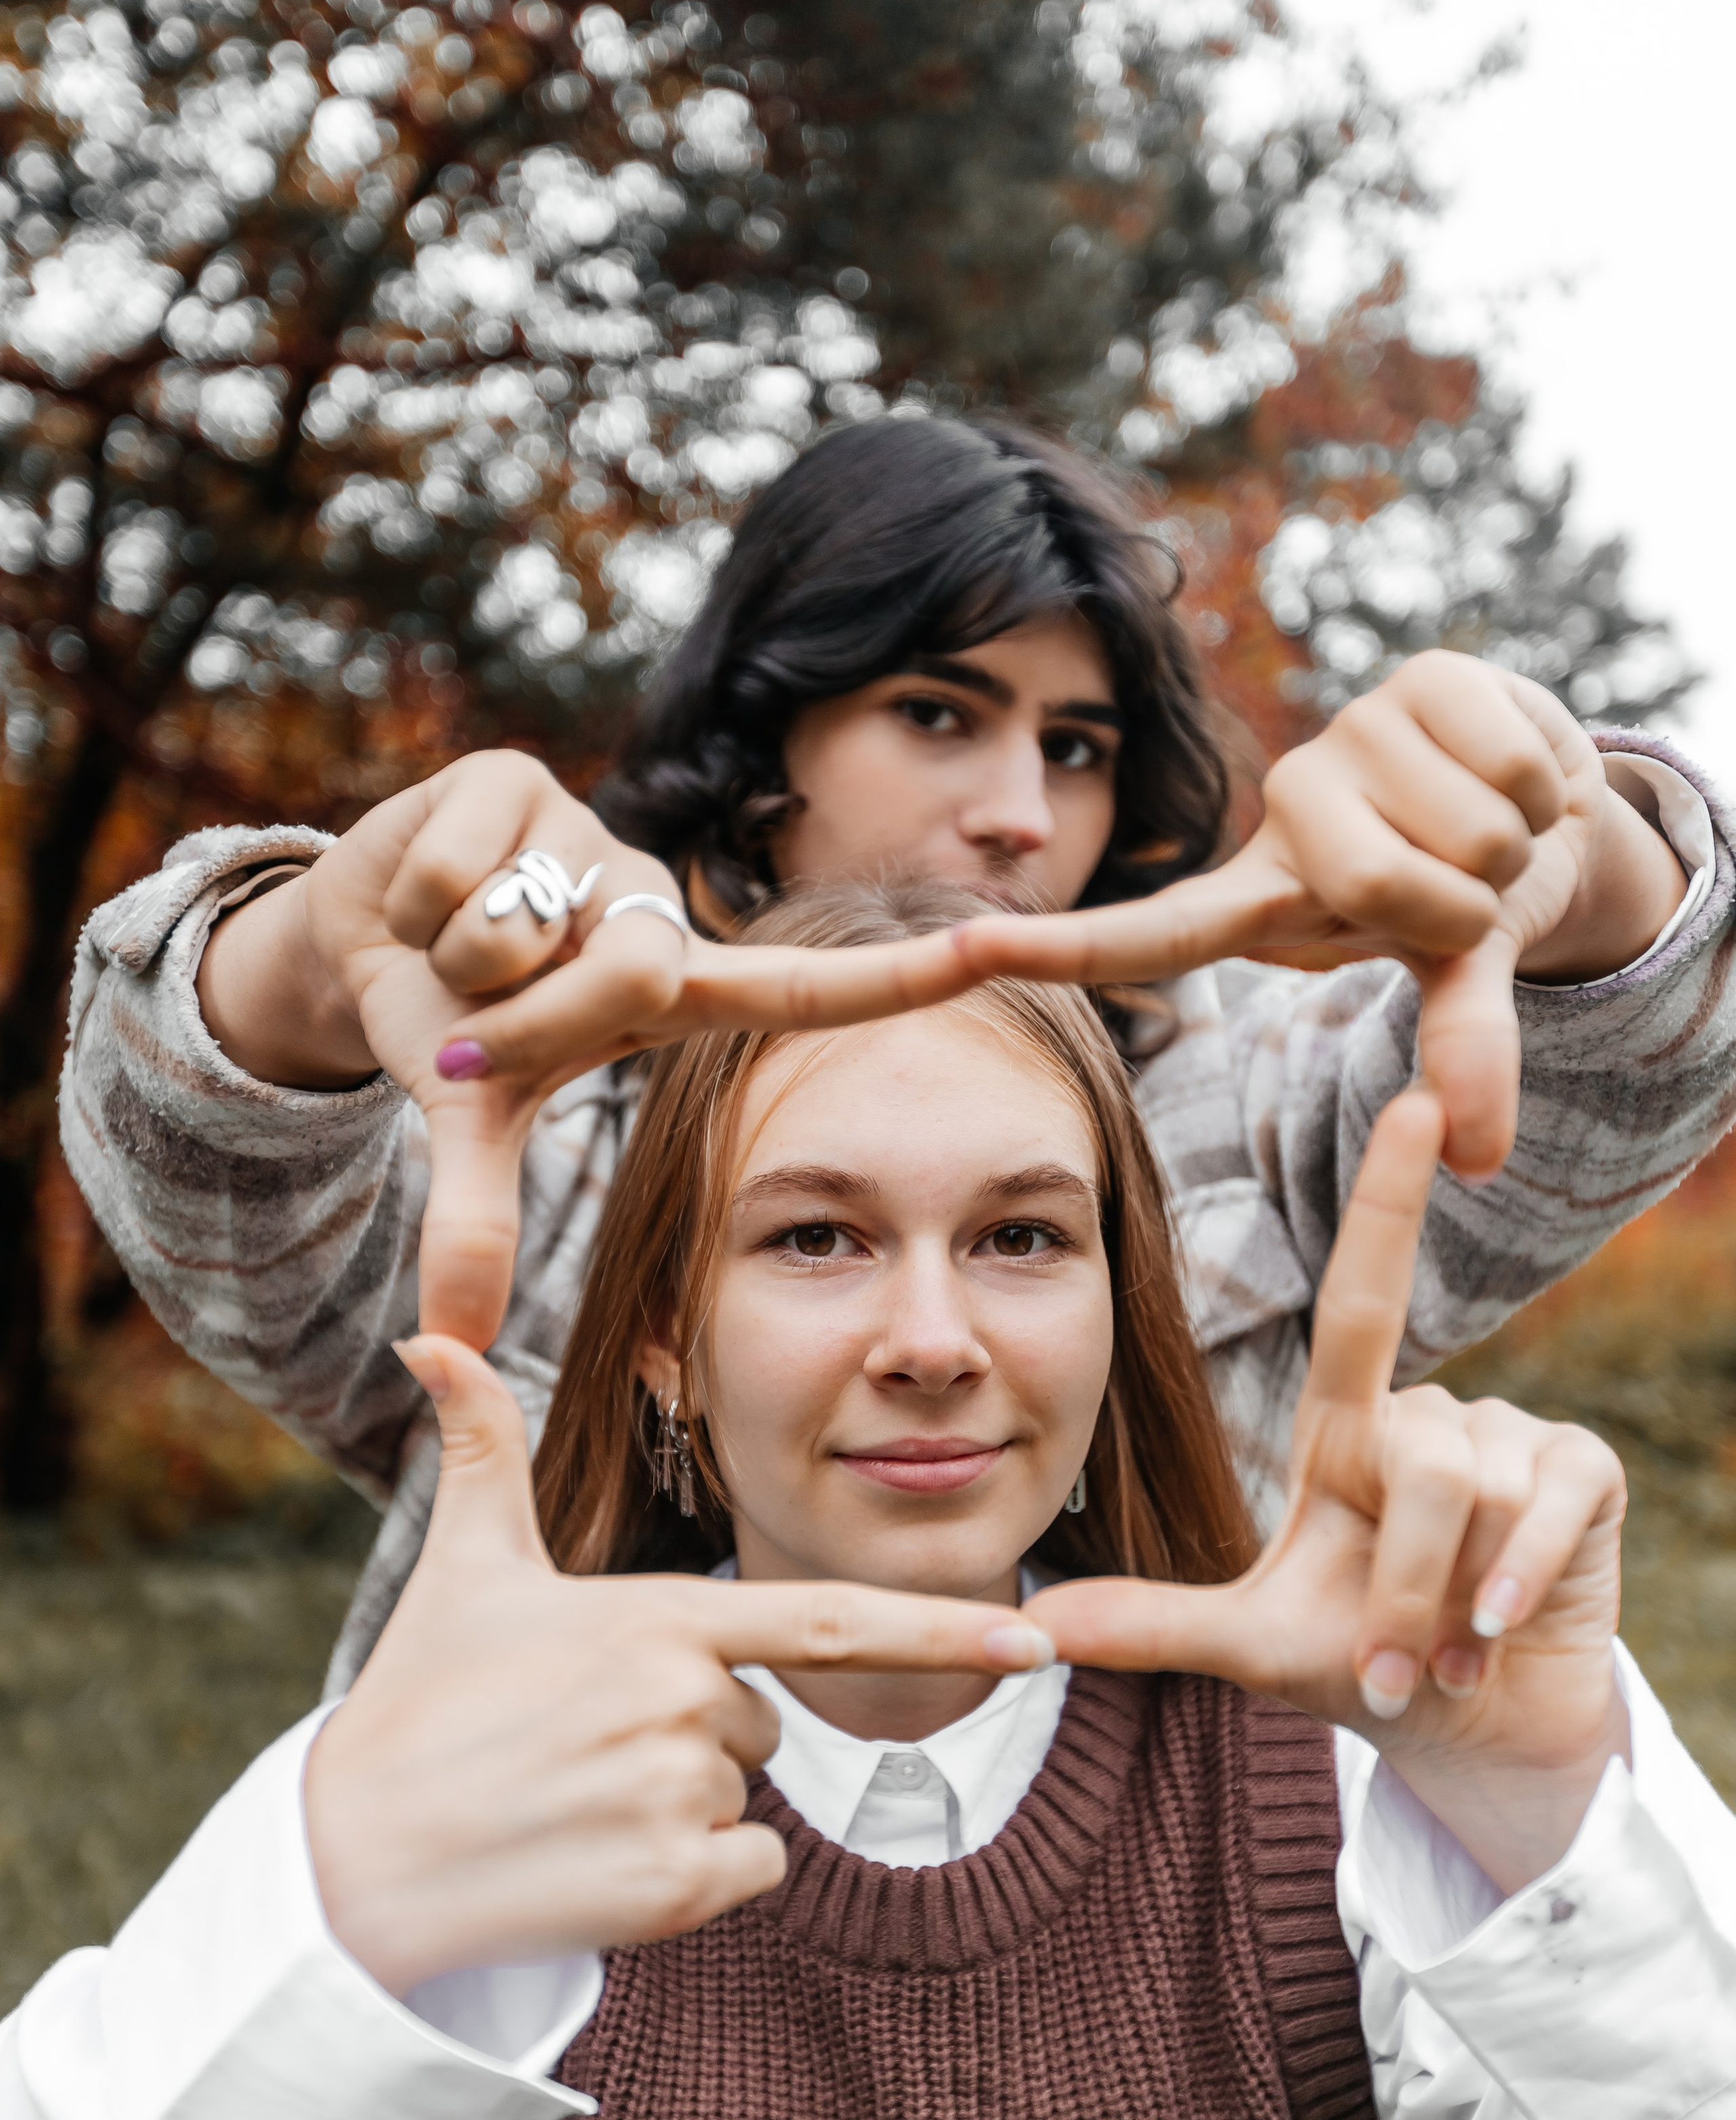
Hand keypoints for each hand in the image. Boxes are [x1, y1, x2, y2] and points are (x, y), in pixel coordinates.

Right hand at [201, 752, 997, 1344]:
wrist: (357, 938)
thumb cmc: (449, 1029)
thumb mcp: (472, 1120)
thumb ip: (475, 1222)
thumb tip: (443, 1347)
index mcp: (673, 990)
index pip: (806, 988)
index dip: (901, 978)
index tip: (1000, 951)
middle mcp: (652, 906)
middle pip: (633, 972)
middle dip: (524, 1021)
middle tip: (474, 1030)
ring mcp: (591, 833)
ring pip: (519, 923)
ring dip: (454, 957)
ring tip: (452, 950)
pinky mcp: (514, 772)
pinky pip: (458, 868)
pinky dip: (413, 901)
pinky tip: (422, 894)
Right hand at [301, 1336, 1052, 1995]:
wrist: (351, 1862)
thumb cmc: (418, 1707)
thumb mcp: (463, 1569)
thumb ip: (482, 1450)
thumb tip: (434, 1335)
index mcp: (659, 1620)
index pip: (830, 1619)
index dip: (943, 1628)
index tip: (1037, 1637)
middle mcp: (686, 1701)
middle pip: (765, 1719)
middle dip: (699, 1732)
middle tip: (586, 1744)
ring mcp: (681, 1797)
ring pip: (749, 1797)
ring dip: (684, 1805)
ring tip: (578, 1800)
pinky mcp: (670, 1889)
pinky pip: (742, 1874)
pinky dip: (691, 1880)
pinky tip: (599, 1862)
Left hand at [952, 655, 1685, 1176]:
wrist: (1549, 799)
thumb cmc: (1467, 897)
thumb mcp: (1454, 977)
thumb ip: (1457, 1057)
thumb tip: (1480, 1161)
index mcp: (1260, 898)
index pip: (1149, 935)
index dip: (1058, 948)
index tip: (956, 950)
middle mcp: (1285, 810)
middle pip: (1382, 888)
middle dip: (1462, 904)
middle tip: (1464, 889)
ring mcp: (1347, 738)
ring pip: (1467, 835)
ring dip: (1509, 849)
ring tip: (1490, 831)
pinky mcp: (1419, 676)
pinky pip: (1514, 772)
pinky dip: (1547, 791)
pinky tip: (1515, 776)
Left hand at [1026, 1090, 1628, 1893]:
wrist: (1472, 1732)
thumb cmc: (1361, 1664)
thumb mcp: (1250, 1645)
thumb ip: (1150, 1625)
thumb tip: (1033, 1624)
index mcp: (1347, 1425)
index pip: (1365, 1291)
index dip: (1389, 1195)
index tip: (1416, 1102)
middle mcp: (1430, 1414)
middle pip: (1421, 1467)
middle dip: (1400, 1593)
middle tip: (1389, 1671)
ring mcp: (1513, 1438)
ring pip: (1480, 1499)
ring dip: (1454, 1605)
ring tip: (1446, 1653)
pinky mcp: (1585, 1475)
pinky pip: (1552, 1509)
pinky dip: (1522, 1583)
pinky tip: (1501, 1630)